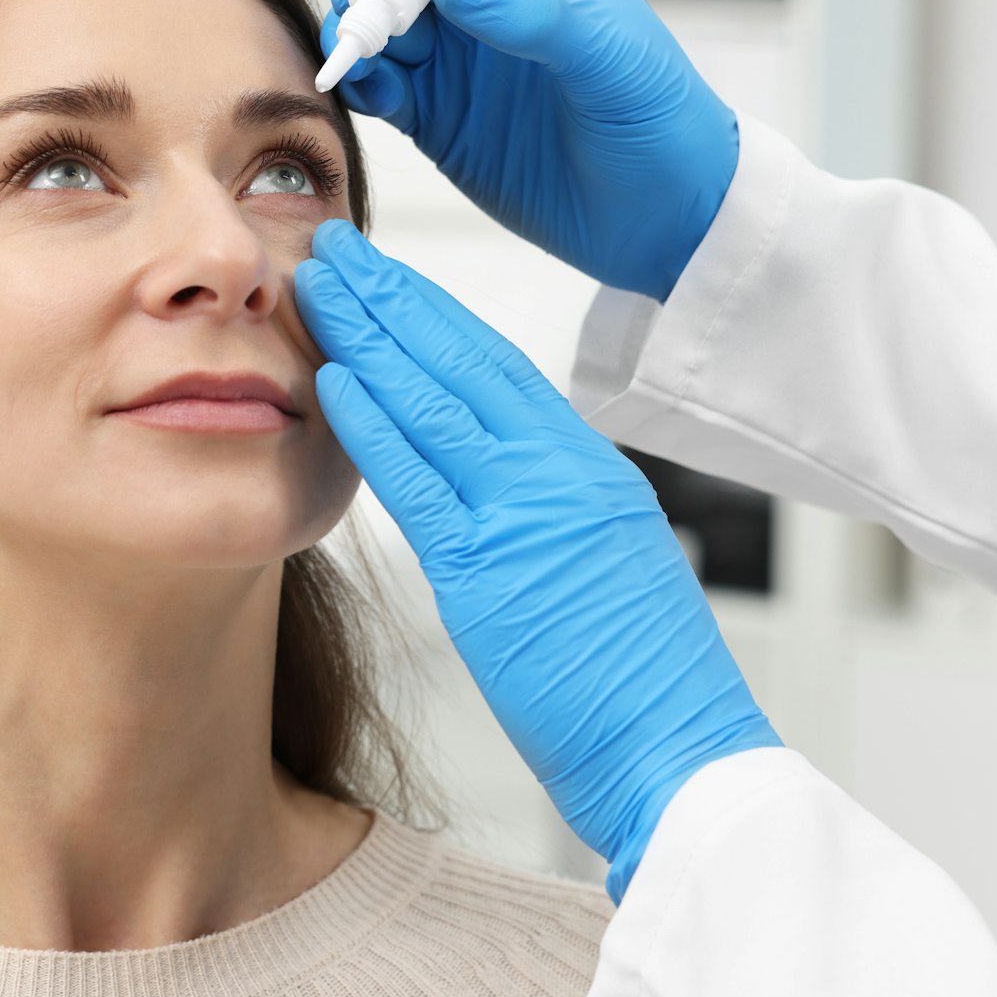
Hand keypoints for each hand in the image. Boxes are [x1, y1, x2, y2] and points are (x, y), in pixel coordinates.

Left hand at [295, 219, 779, 900]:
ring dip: (368, 336)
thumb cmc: (640, 674)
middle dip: (392, 297)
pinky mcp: (491, 568)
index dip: (432, 314)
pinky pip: (420, 481)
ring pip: (435, 401)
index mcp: (585, 465)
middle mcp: (560, 469)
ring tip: (317, 284)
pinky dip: (373, 424)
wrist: (680, 749)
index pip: (497, 365)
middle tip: (336, 247)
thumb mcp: (602, 558)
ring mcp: (528, 511)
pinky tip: (334, 378)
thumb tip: (488, 479)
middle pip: (461, 359)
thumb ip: (546, 504)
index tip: (386, 278)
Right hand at [323, 0, 737, 302]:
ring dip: (358, 32)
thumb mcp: (607, 58)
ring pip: (384, 27)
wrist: (663, 219)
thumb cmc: (658, 123)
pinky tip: (366, 90)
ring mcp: (461, 64)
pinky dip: (362, 83)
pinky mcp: (440, 120)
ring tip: (356, 53)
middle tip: (356, 9)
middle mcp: (490, 4)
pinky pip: (383, 88)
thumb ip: (529, 15)